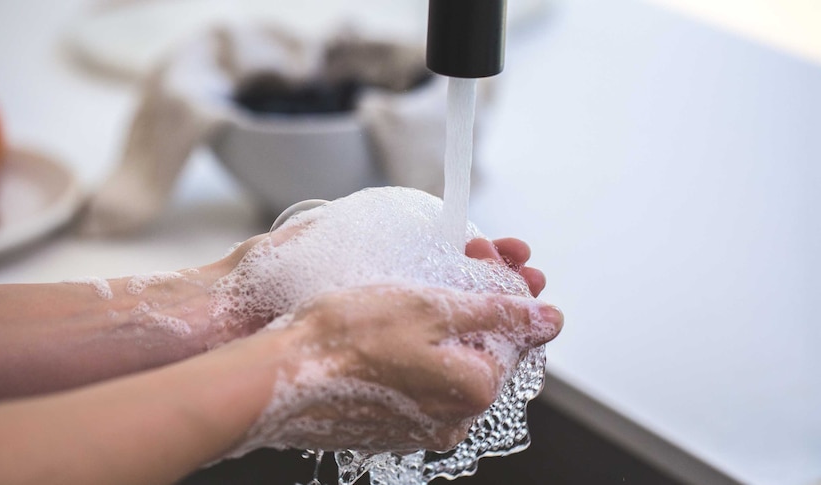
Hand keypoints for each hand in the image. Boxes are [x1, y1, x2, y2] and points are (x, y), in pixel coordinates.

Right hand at [239, 237, 561, 452]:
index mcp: (474, 391)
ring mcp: (418, 428)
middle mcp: (452, 419)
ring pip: (446, 365)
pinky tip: (387, 327)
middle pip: (481, 350)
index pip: (513, 336)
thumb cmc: (348, 337)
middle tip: (456, 261)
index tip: (483, 256)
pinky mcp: (386, 427)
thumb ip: (498, 312)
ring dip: (441, 326)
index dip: (500, 288)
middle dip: (474, 302)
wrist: (279, 377)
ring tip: (414, 289)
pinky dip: (412, 352)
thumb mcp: (433, 307)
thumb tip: (550, 317)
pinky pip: (415, 383)